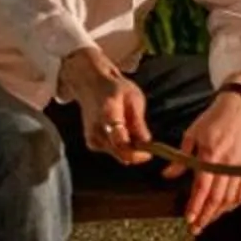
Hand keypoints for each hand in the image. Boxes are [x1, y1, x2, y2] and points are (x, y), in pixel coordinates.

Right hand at [59, 47, 150, 163]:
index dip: (135, 152)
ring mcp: (92, 137)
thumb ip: (138, 122)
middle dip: (136, 152)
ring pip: (117, 154)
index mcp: (108, 112)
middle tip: (148, 146)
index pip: (119, 140)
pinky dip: (121, 147)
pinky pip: (112, 152)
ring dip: (130, 148)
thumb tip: (146, 142)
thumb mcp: (133, 97)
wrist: (92, 86)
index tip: (148, 154)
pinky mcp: (92, 143)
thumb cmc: (115, 90)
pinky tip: (122, 131)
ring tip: (131, 128)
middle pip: (118, 151)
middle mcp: (96, 128)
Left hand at [171, 89, 240, 233]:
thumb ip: (181, 157)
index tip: (188, 219)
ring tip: (207, 221)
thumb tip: (167, 175)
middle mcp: (228, 164)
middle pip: (217, 198)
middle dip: (205, 215)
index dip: (195, 205)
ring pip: (231, 198)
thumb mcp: (192, 134)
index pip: (202, 187)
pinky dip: (234, 203)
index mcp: (211, 155)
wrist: (240, 108)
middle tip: (196, 228)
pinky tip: (225, 209)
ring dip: (219, 213)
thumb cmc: (213, 119)